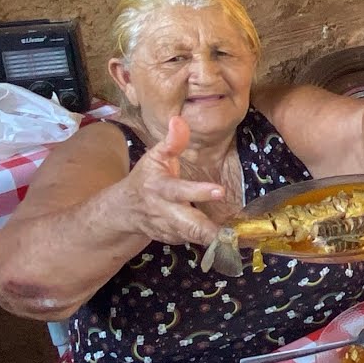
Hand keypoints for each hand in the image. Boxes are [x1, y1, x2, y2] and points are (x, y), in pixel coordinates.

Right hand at [115, 116, 222, 245]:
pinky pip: (191, 241)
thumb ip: (171, 142)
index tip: (220, 190)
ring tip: (239, 239)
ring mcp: (168, 228)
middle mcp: (164, 211)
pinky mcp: (173, 239)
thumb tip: (179, 120)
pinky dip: (209, 242)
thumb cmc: (145, 178)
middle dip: (208, 230)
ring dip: (214, 239)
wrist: (124, 210)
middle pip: (187, 224)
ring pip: (192, 236)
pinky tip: (227, 240)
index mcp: (160, 187)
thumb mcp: (155, 157)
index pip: (179, 190)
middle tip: (232, 234)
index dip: (198, 192)